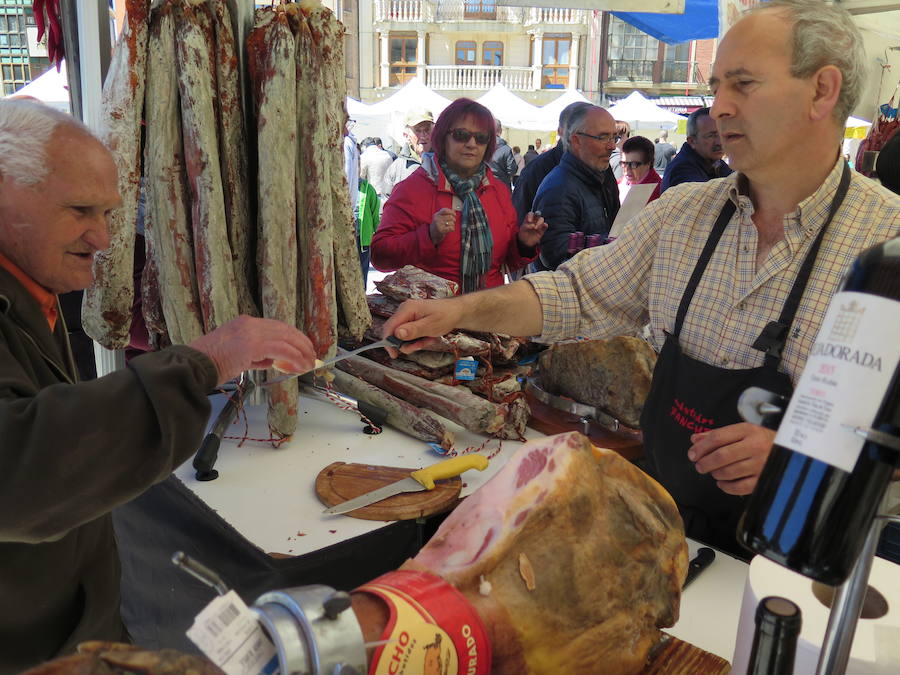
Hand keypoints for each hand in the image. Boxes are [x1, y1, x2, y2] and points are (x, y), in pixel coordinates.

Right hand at [188, 315, 316, 385]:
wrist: (193, 367)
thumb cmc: (210, 365)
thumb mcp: (237, 355)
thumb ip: (256, 356)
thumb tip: (274, 360)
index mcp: (245, 323)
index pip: (276, 326)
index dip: (293, 337)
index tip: (303, 348)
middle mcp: (249, 324)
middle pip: (285, 329)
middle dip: (301, 343)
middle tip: (311, 355)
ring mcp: (251, 332)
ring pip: (286, 338)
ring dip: (301, 352)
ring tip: (308, 364)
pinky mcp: (252, 345)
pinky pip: (281, 349)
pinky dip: (294, 357)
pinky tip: (299, 366)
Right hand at [381, 298, 463, 356]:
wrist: (456, 312)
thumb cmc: (446, 316)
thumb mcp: (430, 325)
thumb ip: (413, 330)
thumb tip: (397, 334)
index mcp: (407, 309)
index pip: (389, 326)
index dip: (389, 342)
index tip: (394, 354)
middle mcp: (404, 311)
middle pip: (394, 332)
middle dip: (406, 343)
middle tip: (420, 345)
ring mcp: (408, 316)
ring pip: (402, 336)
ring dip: (414, 342)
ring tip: (428, 339)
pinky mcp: (412, 321)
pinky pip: (409, 334)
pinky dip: (418, 339)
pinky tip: (428, 337)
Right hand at [429, 208, 455, 245]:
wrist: (432, 235)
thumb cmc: (437, 226)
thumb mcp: (438, 218)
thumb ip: (444, 214)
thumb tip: (453, 210)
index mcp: (436, 215)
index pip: (445, 210)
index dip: (451, 212)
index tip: (454, 214)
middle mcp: (437, 219)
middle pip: (450, 217)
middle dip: (453, 219)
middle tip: (453, 222)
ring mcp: (439, 225)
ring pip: (451, 222)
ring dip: (453, 225)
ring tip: (450, 226)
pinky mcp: (441, 230)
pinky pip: (451, 228)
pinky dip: (452, 229)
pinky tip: (450, 229)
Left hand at [517, 211, 546, 248]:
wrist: (525, 243)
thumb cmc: (523, 235)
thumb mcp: (522, 230)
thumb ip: (526, 226)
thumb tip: (533, 225)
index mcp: (528, 219)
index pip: (530, 214)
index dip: (530, 216)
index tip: (529, 221)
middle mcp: (534, 220)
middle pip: (537, 214)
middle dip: (537, 214)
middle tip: (535, 219)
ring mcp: (538, 224)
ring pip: (541, 219)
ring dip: (539, 222)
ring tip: (535, 228)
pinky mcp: (542, 230)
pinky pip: (545, 225)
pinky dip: (545, 225)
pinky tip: (544, 226)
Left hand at [688, 423, 775, 494]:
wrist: (793, 451)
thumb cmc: (762, 440)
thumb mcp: (742, 431)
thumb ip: (718, 435)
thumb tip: (695, 439)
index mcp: (748, 431)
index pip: (717, 438)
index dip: (700, 447)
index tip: (692, 454)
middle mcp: (755, 446)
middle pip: (721, 456)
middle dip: (704, 463)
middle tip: (699, 466)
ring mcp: (761, 464)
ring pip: (728, 472)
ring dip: (715, 474)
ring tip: (713, 472)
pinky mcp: (763, 480)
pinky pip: (738, 487)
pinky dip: (725, 486)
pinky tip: (723, 482)